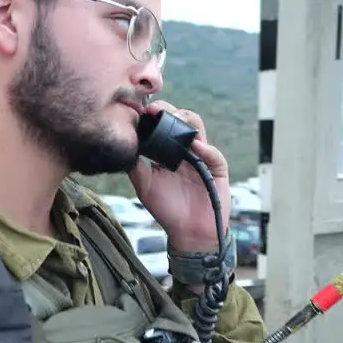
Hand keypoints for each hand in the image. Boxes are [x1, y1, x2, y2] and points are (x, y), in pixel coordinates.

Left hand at [129, 100, 230, 252]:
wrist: (187, 231)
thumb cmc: (167, 209)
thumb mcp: (144, 186)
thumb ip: (135, 167)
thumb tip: (124, 147)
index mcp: (169, 151)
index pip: (164, 125)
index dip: (156, 115)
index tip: (142, 110)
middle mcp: (186, 150)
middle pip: (181, 120)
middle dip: (170, 111)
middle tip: (156, 110)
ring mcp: (203, 157)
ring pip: (198, 129)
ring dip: (188, 122)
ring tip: (176, 121)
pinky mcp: (217, 169)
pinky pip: (214, 154)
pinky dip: (205, 149)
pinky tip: (195, 147)